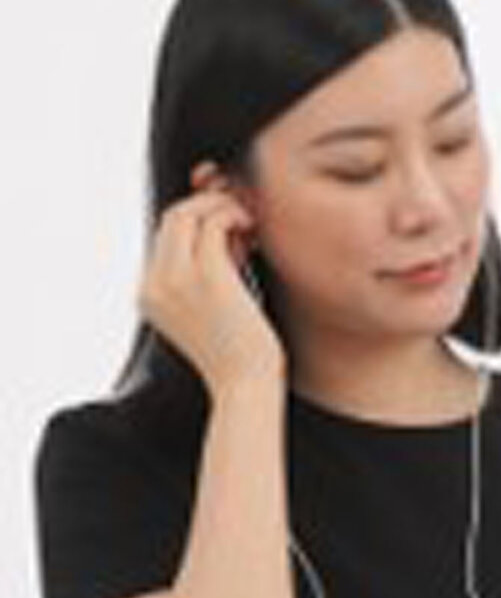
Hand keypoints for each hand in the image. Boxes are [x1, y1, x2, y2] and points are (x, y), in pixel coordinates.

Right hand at [138, 169, 283, 394]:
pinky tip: (253, 231)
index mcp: (151, 295)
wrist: (245, 388)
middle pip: (171, 219)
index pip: (165, 238)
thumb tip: (229, 239)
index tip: (230, 233)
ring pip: (188, 214)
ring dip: (221, 208)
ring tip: (248, 226)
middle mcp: (154, 284)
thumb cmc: (239, 358)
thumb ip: (207, 278)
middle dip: (208, 208)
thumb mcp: (211, 314)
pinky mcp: (207, 276)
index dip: (197, 223)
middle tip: (241, 221)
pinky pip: (214, 224)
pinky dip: (234, 217)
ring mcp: (176, 279)